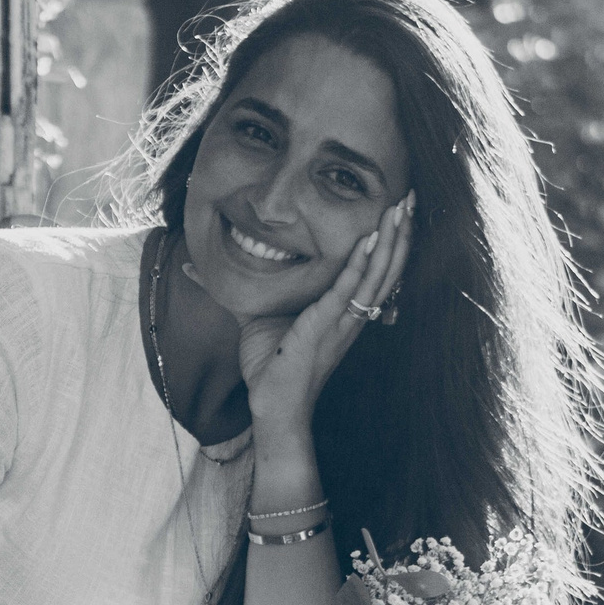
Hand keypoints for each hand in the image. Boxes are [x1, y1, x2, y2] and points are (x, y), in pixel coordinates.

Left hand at [235, 194, 412, 446]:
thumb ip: (234, 288)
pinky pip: (346, 293)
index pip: (377, 271)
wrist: (273, 407)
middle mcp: (351, 316)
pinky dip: (358, 266)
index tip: (400, 209)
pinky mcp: (323, 328)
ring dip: (390, 241)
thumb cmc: (270, 365)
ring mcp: (340, 322)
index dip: (392, 241)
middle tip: (411, 197)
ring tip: (401, 210)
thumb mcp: (254, 316)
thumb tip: (192, 267)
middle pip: (387, 268)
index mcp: (344, 312)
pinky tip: (368, 241)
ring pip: (376, 276)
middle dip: (400, 232)